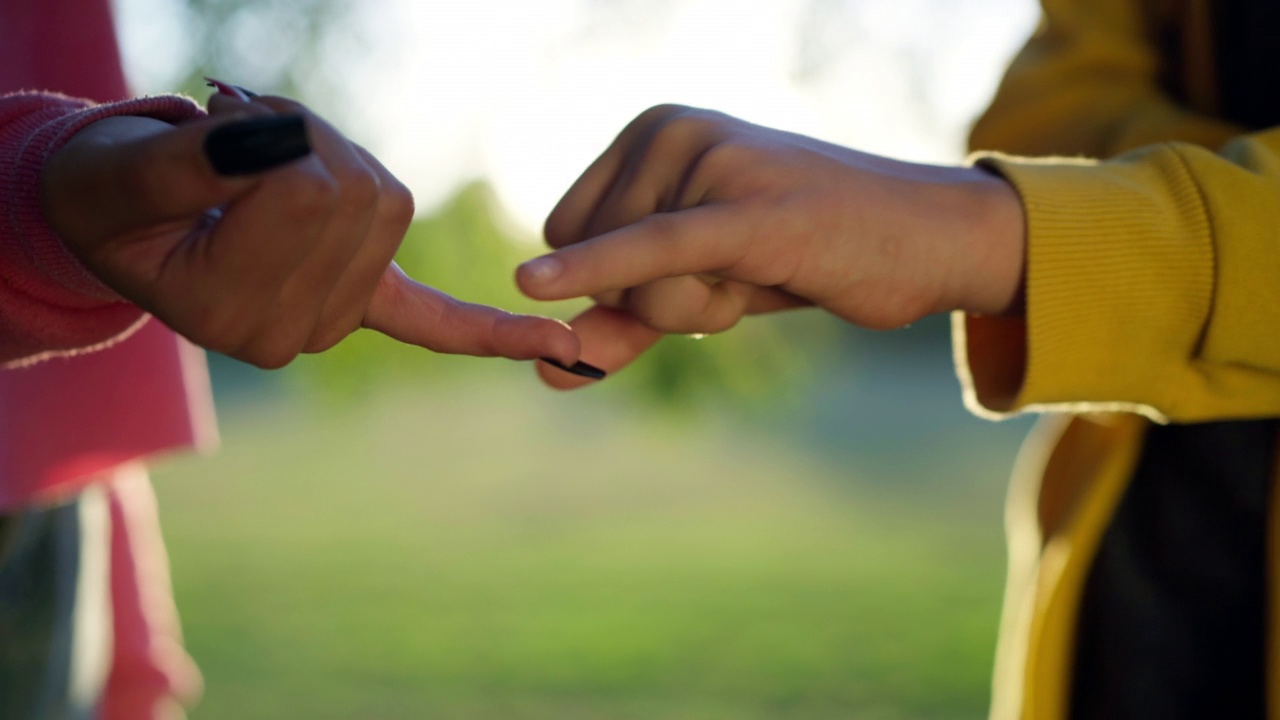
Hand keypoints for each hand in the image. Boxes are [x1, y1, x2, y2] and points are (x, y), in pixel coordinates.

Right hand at [41, 90, 580, 368]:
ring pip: (384, 198)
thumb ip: (191, 165)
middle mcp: (299, 334)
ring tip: (262, 163)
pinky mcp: (365, 304)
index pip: (307, 192)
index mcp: (238, 315)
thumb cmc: (112, 191)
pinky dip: (495, 334)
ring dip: (331, 153)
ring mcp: (335, 322)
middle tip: (236, 140)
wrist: (114, 218)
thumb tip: (278, 152)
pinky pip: (439, 327)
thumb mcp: (124, 170)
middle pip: (356, 195)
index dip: (269, 138)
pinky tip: (562, 347)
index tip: (213, 132)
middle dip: (301, 140)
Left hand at [516, 104, 1024, 387]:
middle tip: (747, 265)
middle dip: (661, 299)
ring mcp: (710, 163)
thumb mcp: (701, 286)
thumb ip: (623, 320)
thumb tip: (546, 371)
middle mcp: (669, 130)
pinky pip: (654, 252)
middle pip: (592, 262)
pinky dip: (599, 272)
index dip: (619, 280)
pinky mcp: (748, 211)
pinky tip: (530, 286)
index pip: (567, 233)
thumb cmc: (808, 254)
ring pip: (636, 283)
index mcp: (650, 132)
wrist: (923, 239)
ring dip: (699, 309)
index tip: (700, 262)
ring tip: (769, 262)